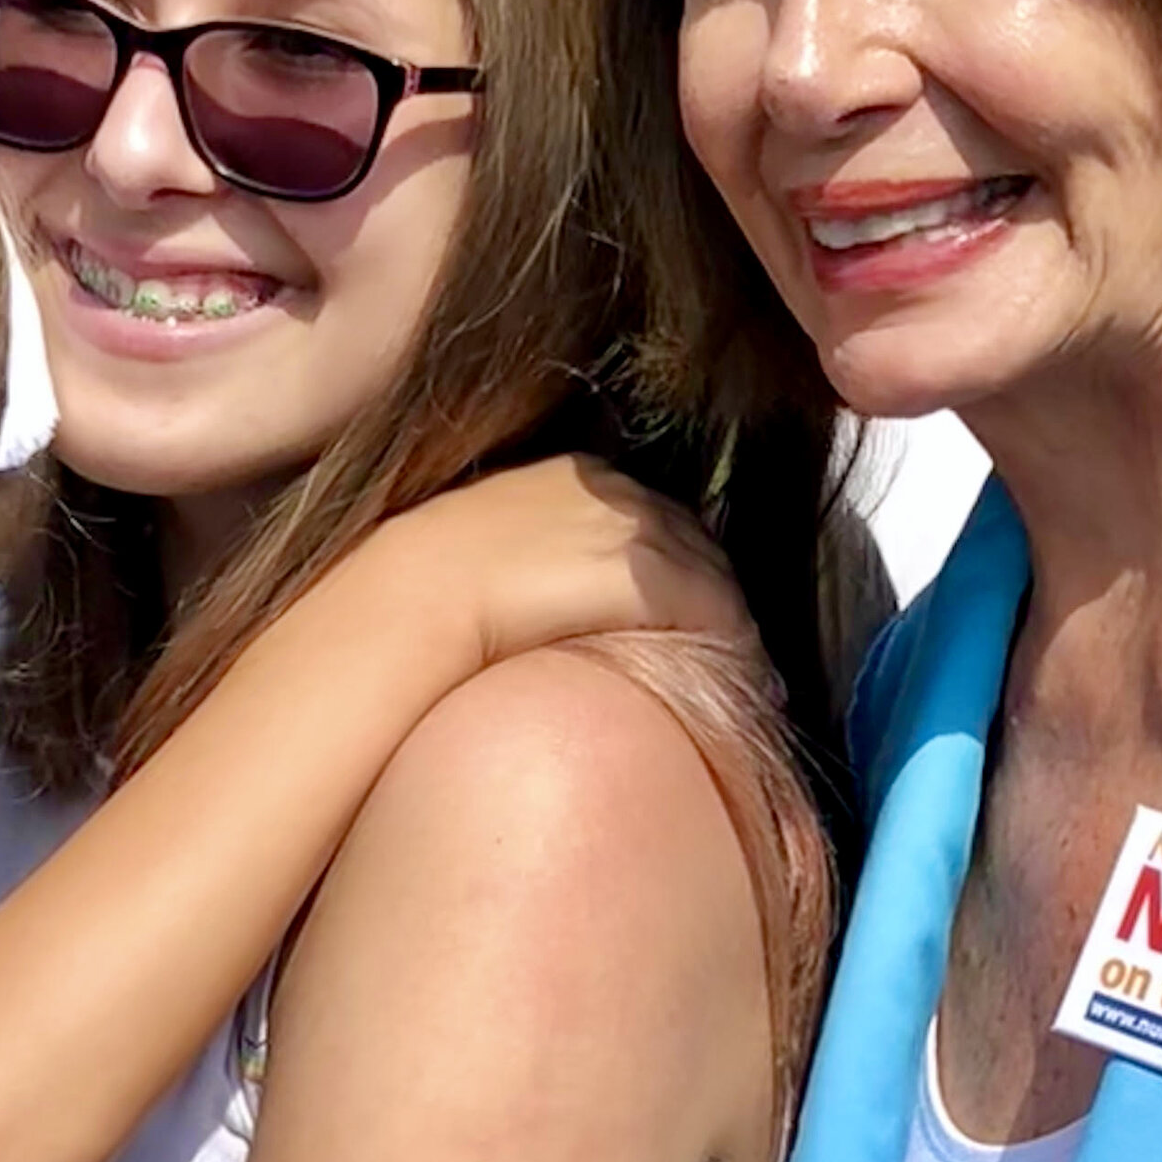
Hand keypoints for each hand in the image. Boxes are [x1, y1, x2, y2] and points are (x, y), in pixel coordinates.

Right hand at [355, 455, 752, 664]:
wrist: (415, 596)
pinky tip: (745, 687)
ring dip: (731, 626)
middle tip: (729, 650)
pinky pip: (719, 612)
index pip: (651, 520)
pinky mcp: (652, 574)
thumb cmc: (425, 589)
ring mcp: (637, 528)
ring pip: (715, 576)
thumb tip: (534, 599)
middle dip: (713, 595)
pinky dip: (737, 648)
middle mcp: (616, 490)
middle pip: (695, 543)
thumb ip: (524, 558)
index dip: (676, 571)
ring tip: (745, 677)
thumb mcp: (479, 549)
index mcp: (576, 475)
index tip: (687, 613)